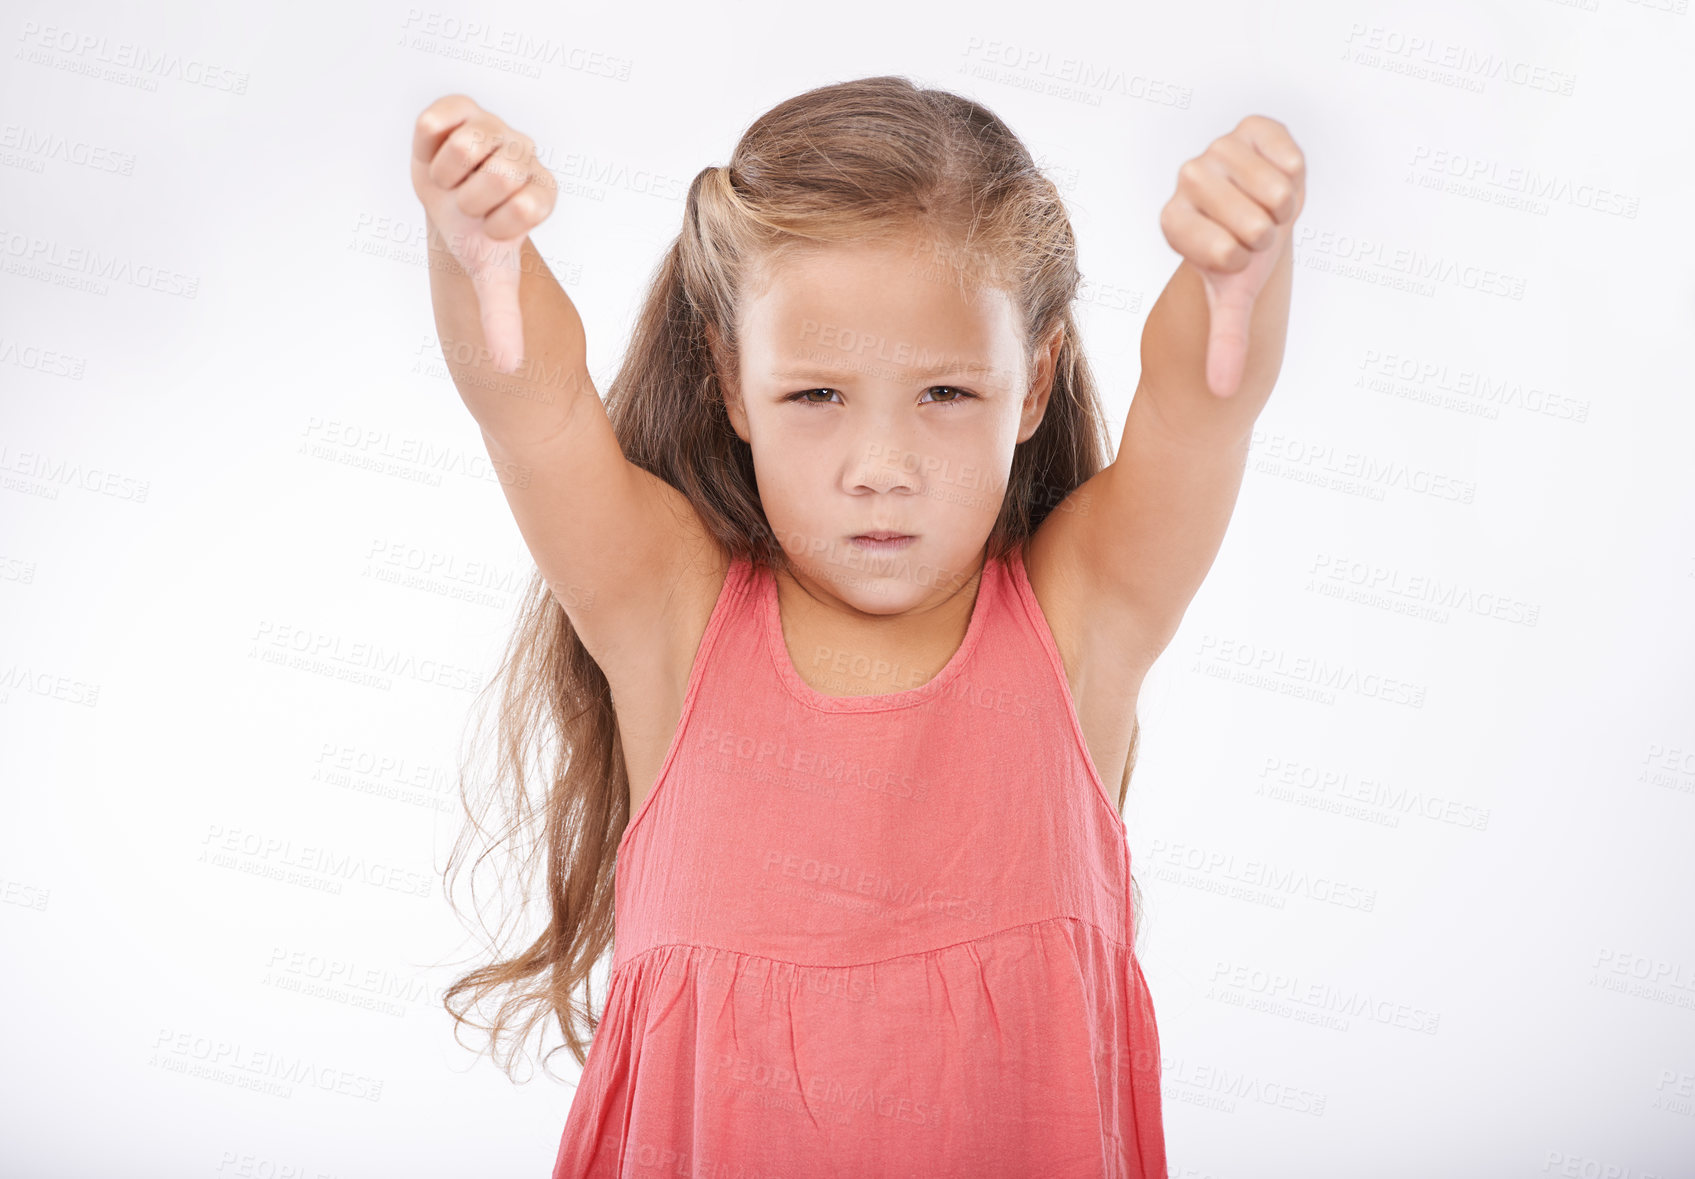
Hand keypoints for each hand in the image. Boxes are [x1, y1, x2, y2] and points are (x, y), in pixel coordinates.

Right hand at [410, 95, 557, 373]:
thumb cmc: (475, 237)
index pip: (529, 208)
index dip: (498, 226)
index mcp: (542, 193)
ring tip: (451, 181)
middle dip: (471, 201)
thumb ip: (501, 317)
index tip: (488, 230)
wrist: (446, 200)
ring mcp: (494, 126)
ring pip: (469, 146)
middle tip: (466, 205)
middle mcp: (525, 155)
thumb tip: (508, 369)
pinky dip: (428, 142)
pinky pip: (437, 117)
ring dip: (448, 175)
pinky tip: (435, 153)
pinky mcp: (460, 106)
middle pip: (502, 172)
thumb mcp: (490, 275)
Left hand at [1159, 115, 1305, 397]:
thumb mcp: (1233, 297)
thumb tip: (1221, 393)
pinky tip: (1284, 176)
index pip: (1214, 251)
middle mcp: (1186, 182)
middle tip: (1258, 230)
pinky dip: (1294, 170)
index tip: (1236, 256)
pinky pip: (1284, 151)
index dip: (1239, 259)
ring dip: (1283, 207)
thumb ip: (1225, 341)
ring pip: (1269, 189)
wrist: (1262, 210)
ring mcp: (1217, 151)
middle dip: (1265, 236)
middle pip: (1246, 222)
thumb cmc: (1242, 257)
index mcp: (1172, 223)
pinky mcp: (1250, 128)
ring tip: (1270, 207)